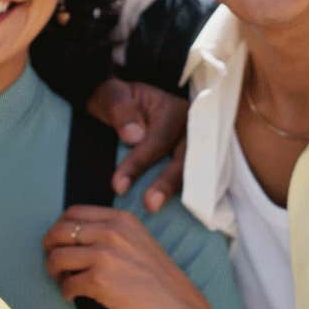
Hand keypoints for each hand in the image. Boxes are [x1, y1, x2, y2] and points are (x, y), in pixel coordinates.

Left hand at [43, 204, 211, 308]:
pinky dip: (66, 291)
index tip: (59, 242)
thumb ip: (111, 233)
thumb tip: (74, 238)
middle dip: (49, 247)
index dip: (59, 227)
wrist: (180, 308)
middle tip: (53, 262)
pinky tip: (74, 296)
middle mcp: (111, 232)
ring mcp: (104, 255)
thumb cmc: (157, 280)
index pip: (73, 212)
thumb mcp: (138, 242)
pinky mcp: (99, 281)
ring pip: (57, 257)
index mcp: (121, 219)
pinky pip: (67, 283)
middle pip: (59, 231)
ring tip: (63, 280)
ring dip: (54, 271)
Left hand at [85, 78, 188, 211]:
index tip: (118, 186)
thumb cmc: (118, 101)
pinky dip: (186, 196)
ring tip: (159, 210)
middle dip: (168, 184)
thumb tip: (134, 136)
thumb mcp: (111, 96)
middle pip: (186, 159)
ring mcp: (197, 148)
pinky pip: (195, 181)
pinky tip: (172, 211)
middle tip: (150, 205)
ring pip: (195, 173)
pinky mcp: (196, 163)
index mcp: (173, 110)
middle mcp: (192, 129)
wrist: (125, 106)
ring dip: (178, 193)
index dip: (139, 164)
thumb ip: (120, 110)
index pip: (158, 141)